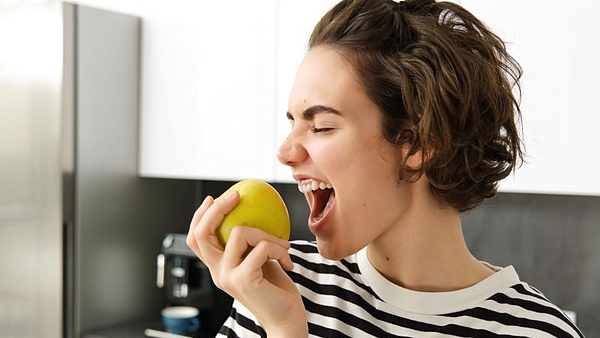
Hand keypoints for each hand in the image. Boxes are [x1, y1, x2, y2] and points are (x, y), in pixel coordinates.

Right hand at [186, 191, 307, 336]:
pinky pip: (262, 247)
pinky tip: (288, 262)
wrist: (287, 320)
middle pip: (202, 233)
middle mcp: (217, 273)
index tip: (214, 199)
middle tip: (237, 196)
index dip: (199, 217)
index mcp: (218, 268)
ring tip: (283, 246)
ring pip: (239, 233)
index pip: (196, 240)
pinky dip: (279, 249)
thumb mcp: (261, 260)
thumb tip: (255, 211)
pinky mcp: (243, 279)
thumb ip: (252, 243)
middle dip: (217, 209)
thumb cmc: (277, 289)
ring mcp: (227, 277)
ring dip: (268, 235)